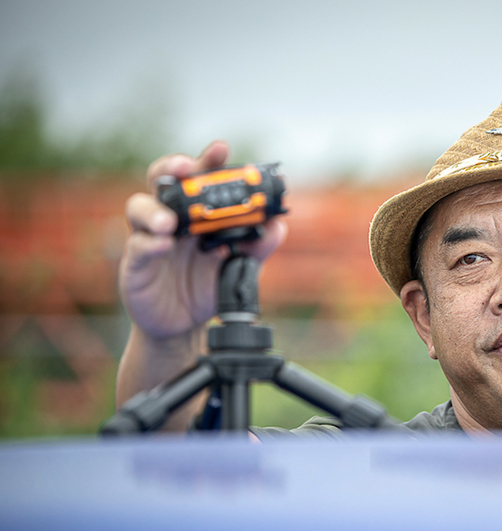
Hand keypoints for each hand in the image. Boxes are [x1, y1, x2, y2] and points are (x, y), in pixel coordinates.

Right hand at [119, 141, 286, 338]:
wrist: (186, 325)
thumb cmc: (207, 284)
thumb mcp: (238, 266)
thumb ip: (257, 246)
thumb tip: (278, 227)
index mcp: (195, 211)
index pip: (199, 178)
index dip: (208, 161)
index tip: (221, 148)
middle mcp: (170, 216)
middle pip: (163, 180)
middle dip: (172, 168)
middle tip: (186, 168)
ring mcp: (149, 237)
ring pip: (139, 208)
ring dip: (155, 211)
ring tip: (170, 223)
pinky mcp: (136, 263)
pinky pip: (138, 247)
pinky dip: (150, 244)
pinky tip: (163, 245)